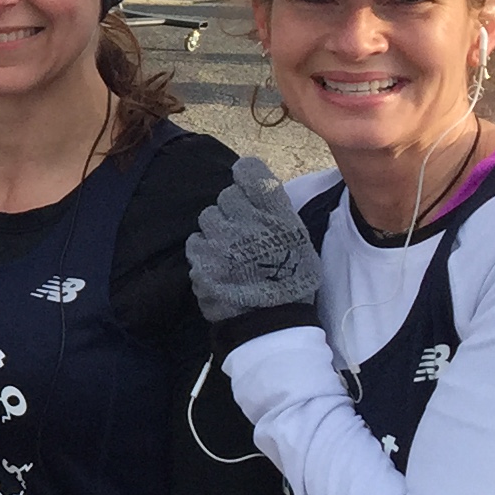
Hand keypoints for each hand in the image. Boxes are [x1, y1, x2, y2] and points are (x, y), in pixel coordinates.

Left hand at [186, 155, 320, 330]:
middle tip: (245, 232)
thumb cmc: (291, 282)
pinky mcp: (200, 257)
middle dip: (234, 211)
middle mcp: (245, 220)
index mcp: (275, 213)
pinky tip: (219, 265)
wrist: (270, 323)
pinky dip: (204, 250)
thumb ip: (278, 210)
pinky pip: (196, 240)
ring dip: (218, 230)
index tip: (247, 186)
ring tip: (232, 252)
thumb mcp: (299, 240)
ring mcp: (219, 238)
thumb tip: (260, 185)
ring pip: (208, 217)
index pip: (250, 171)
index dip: (247, 176)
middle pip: (227, 195)